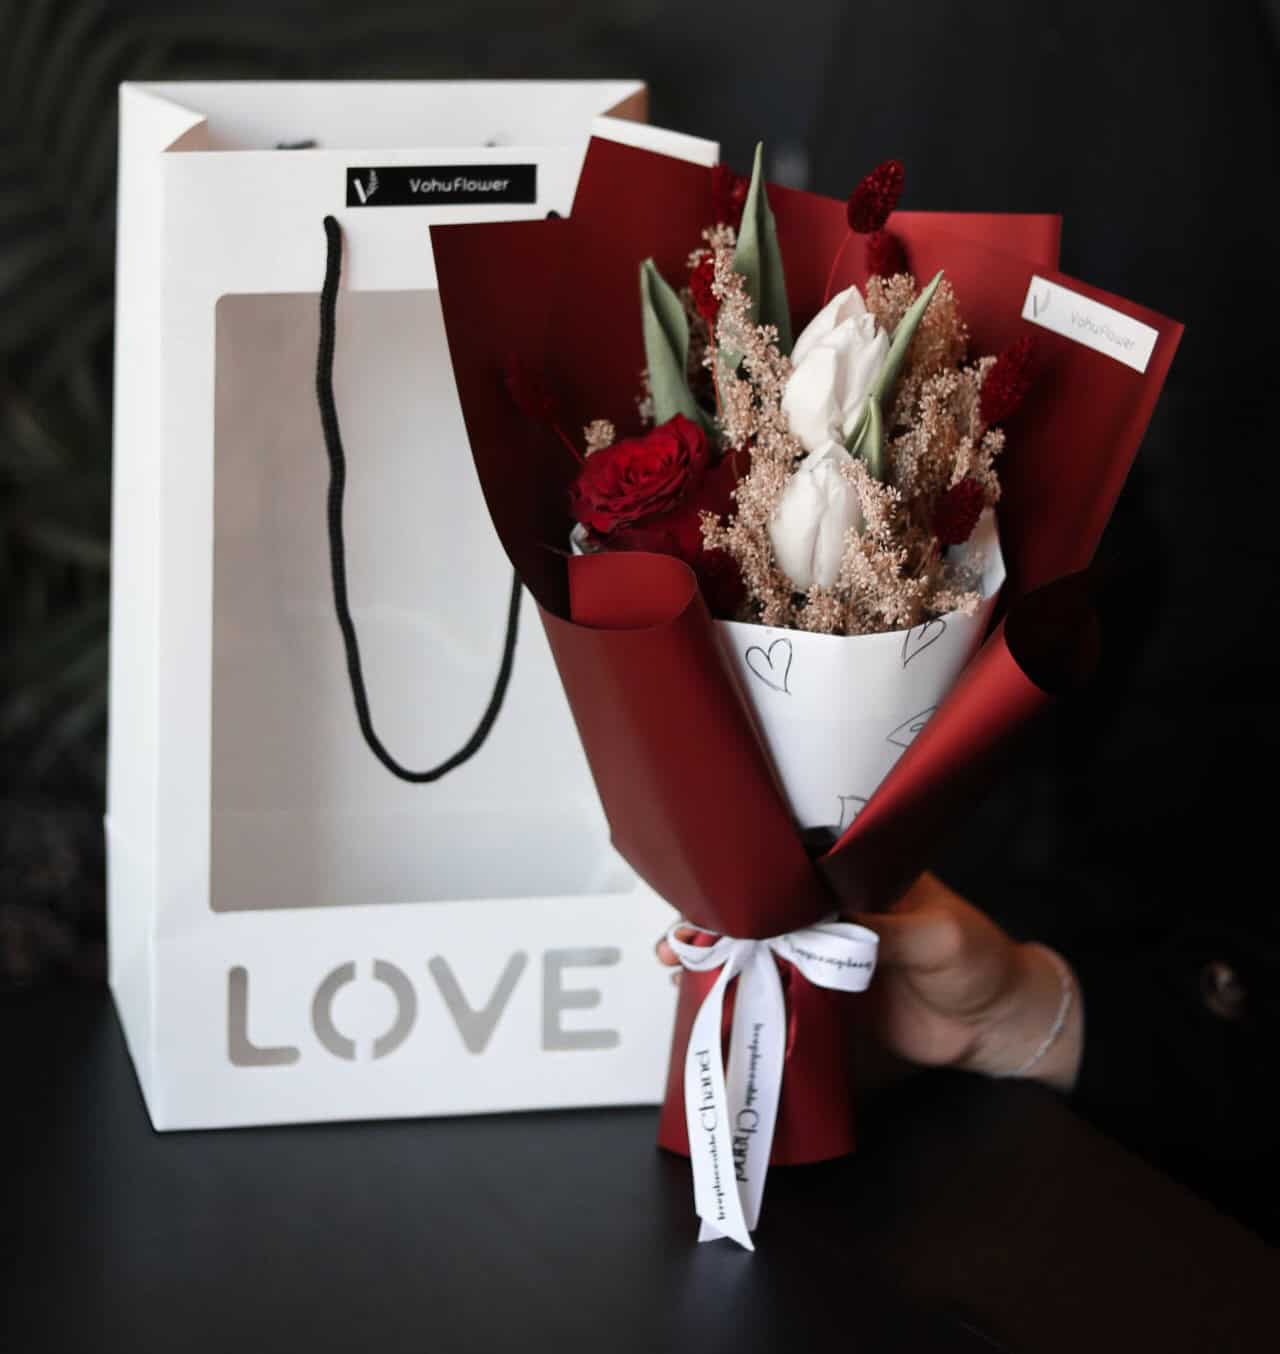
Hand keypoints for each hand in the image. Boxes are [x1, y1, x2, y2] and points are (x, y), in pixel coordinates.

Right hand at [655, 872, 1082, 1091]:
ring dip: (716, 958)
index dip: (745, 873)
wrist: (995, 1029)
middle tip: (678, 938)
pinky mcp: (820, 1002)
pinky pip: (772, 997)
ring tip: (675, 967)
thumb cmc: (976, 961)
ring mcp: (819, 957)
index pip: (788, 863)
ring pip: (755, 951)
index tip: (708, 887)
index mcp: (852, 876)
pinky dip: (739, 999)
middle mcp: (826, 911)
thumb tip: (826, 924)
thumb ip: (881, 929)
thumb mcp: (935, 936)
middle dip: (713, 917)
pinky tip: (708, 1004)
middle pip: (758, 907)